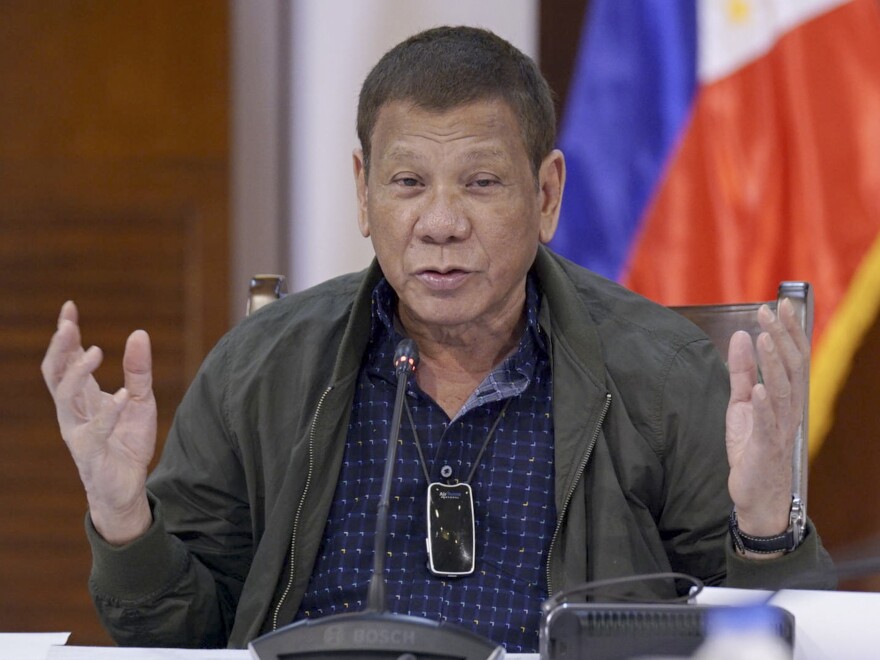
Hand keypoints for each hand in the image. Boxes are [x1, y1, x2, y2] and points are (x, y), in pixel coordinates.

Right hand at [41, 301, 155, 544]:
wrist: (127, 489)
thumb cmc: (127, 442)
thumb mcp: (141, 400)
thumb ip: (139, 370)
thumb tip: (139, 333)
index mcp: (81, 397)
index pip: (64, 360)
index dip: (64, 334)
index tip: (69, 306)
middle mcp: (72, 412)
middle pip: (54, 374)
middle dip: (59, 348)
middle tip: (68, 325)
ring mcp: (79, 432)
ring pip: (65, 398)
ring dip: (78, 373)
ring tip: (96, 351)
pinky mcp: (93, 453)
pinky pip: (96, 430)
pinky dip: (108, 411)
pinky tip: (121, 396)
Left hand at [725, 299, 807, 548]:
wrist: (756, 494)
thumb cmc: (751, 447)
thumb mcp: (740, 403)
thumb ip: (741, 371)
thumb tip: (739, 335)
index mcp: (785, 397)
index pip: (792, 357)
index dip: (788, 331)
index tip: (780, 304)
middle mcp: (789, 410)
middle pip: (792, 368)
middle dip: (783, 338)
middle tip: (772, 310)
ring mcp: (780, 429)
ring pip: (783, 392)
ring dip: (774, 365)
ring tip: (765, 339)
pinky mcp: (766, 448)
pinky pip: (768, 426)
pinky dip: (765, 406)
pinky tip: (760, 389)